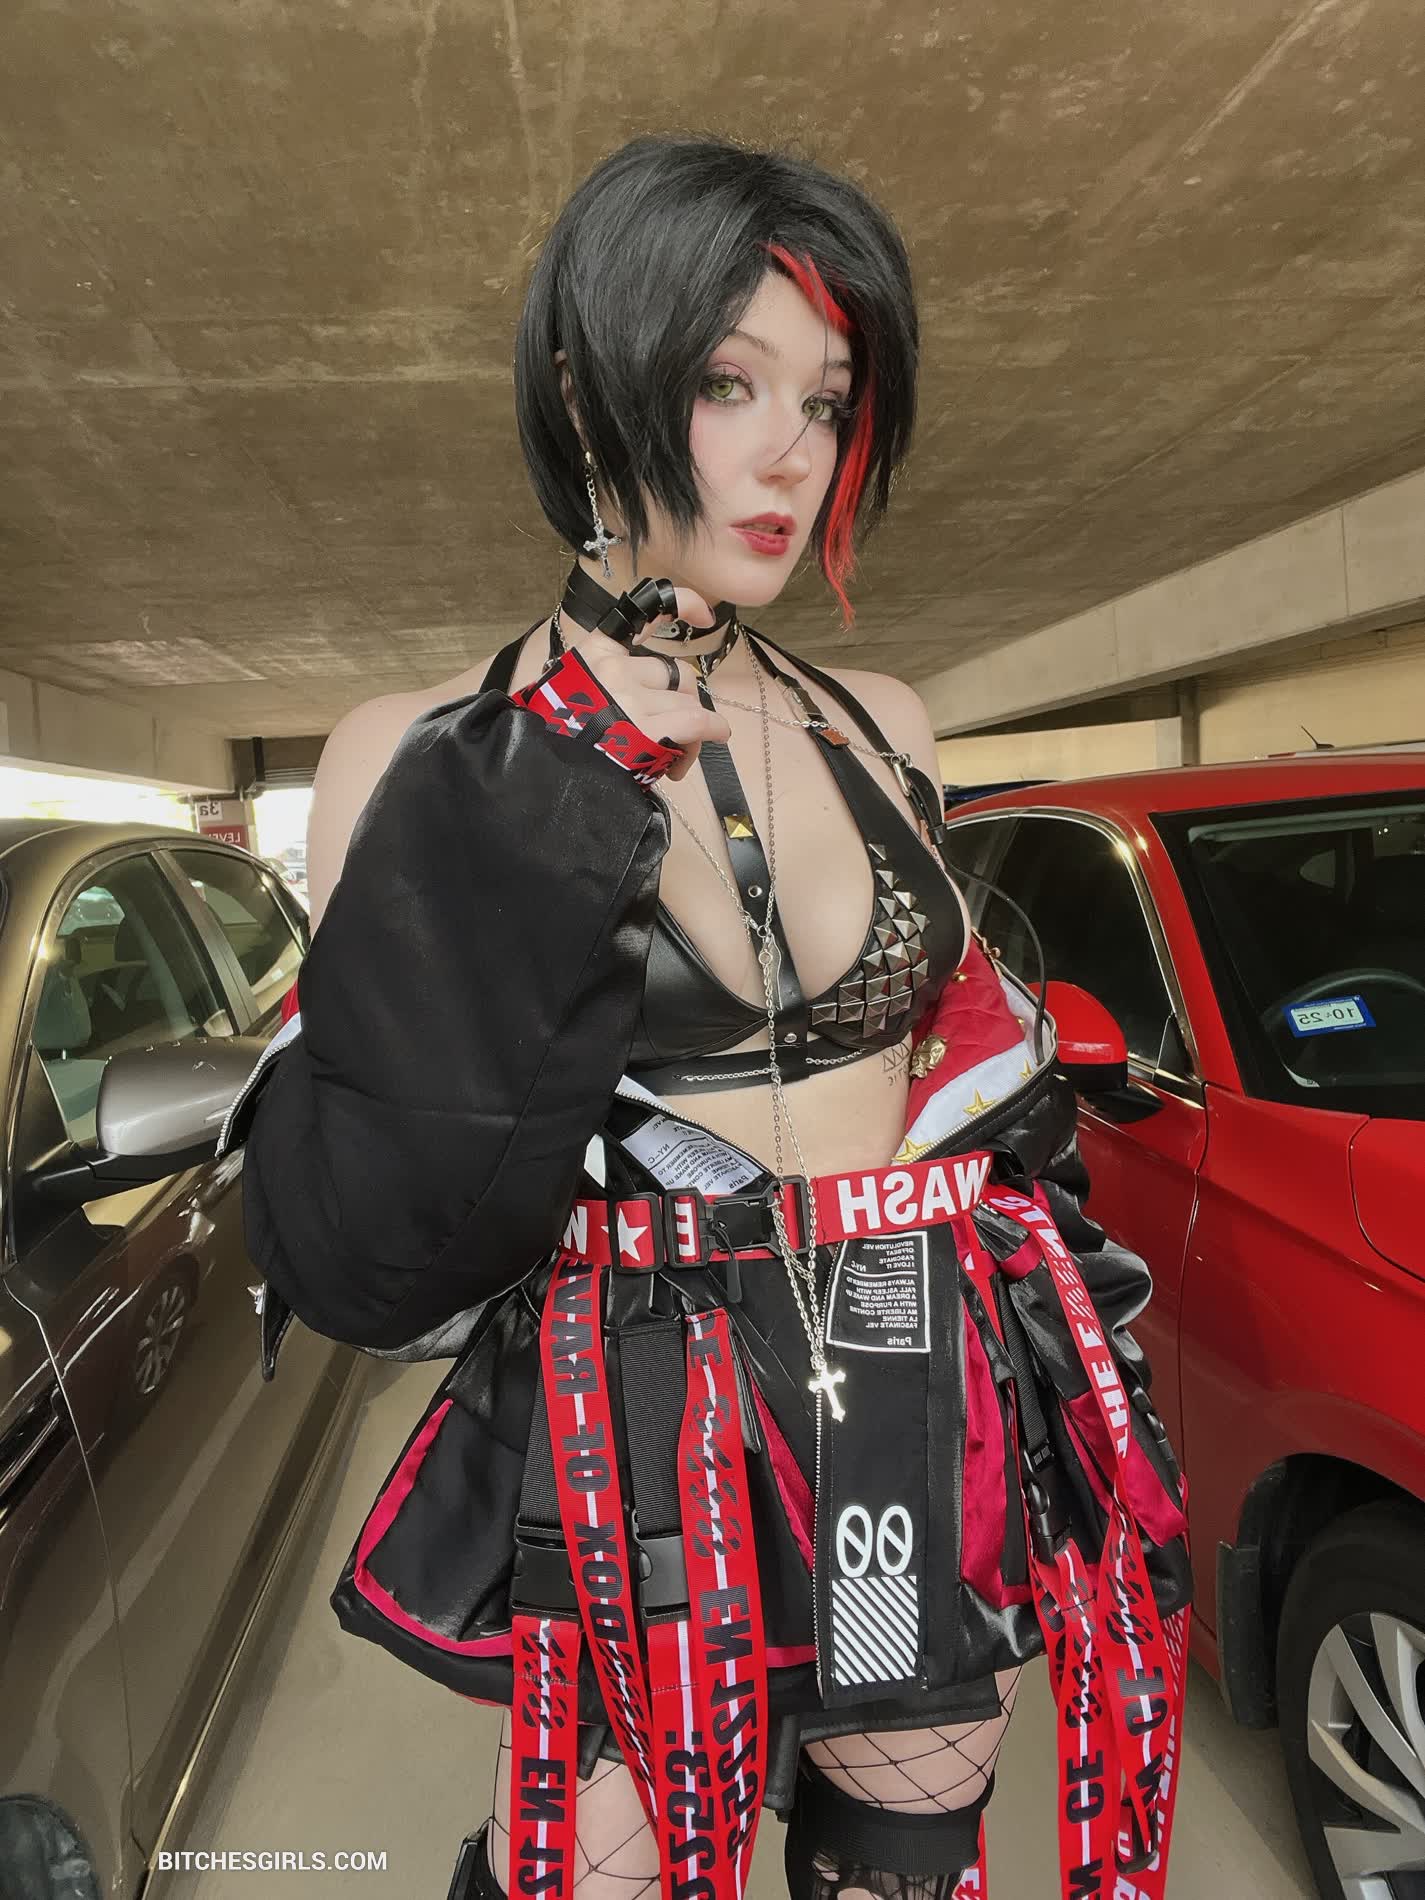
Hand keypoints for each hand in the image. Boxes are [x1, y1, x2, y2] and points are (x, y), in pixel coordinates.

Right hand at [569, 586, 730, 781]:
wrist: (538, 773)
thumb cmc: (555, 737)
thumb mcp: (571, 691)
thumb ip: (606, 681)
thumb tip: (653, 696)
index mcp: (594, 653)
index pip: (643, 613)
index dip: (682, 604)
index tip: (704, 614)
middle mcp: (613, 669)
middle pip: (676, 675)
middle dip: (685, 703)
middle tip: (680, 734)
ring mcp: (629, 698)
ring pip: (687, 704)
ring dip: (692, 731)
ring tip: (677, 759)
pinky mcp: (645, 730)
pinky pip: (696, 722)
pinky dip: (713, 728)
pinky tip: (718, 734)